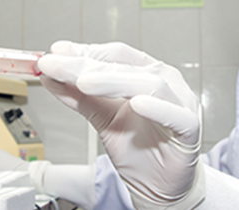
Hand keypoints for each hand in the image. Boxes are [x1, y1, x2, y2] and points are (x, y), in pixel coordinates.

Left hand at [38, 41, 203, 209]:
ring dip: (113, 81)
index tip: (56, 51)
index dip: (85, 51)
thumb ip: (79, 96)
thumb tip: (49, 75)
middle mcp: (165, 83)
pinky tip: (136, 103)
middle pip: (125, 67)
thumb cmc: (139, 149)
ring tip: (83, 82)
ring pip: (150, 84)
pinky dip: (157, 108)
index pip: (115, 55)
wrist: (159, 187)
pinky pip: (176, 116)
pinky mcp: (189, 130)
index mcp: (145, 74)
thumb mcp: (102, 119)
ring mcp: (180, 104)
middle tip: (57, 65)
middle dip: (87, 64)